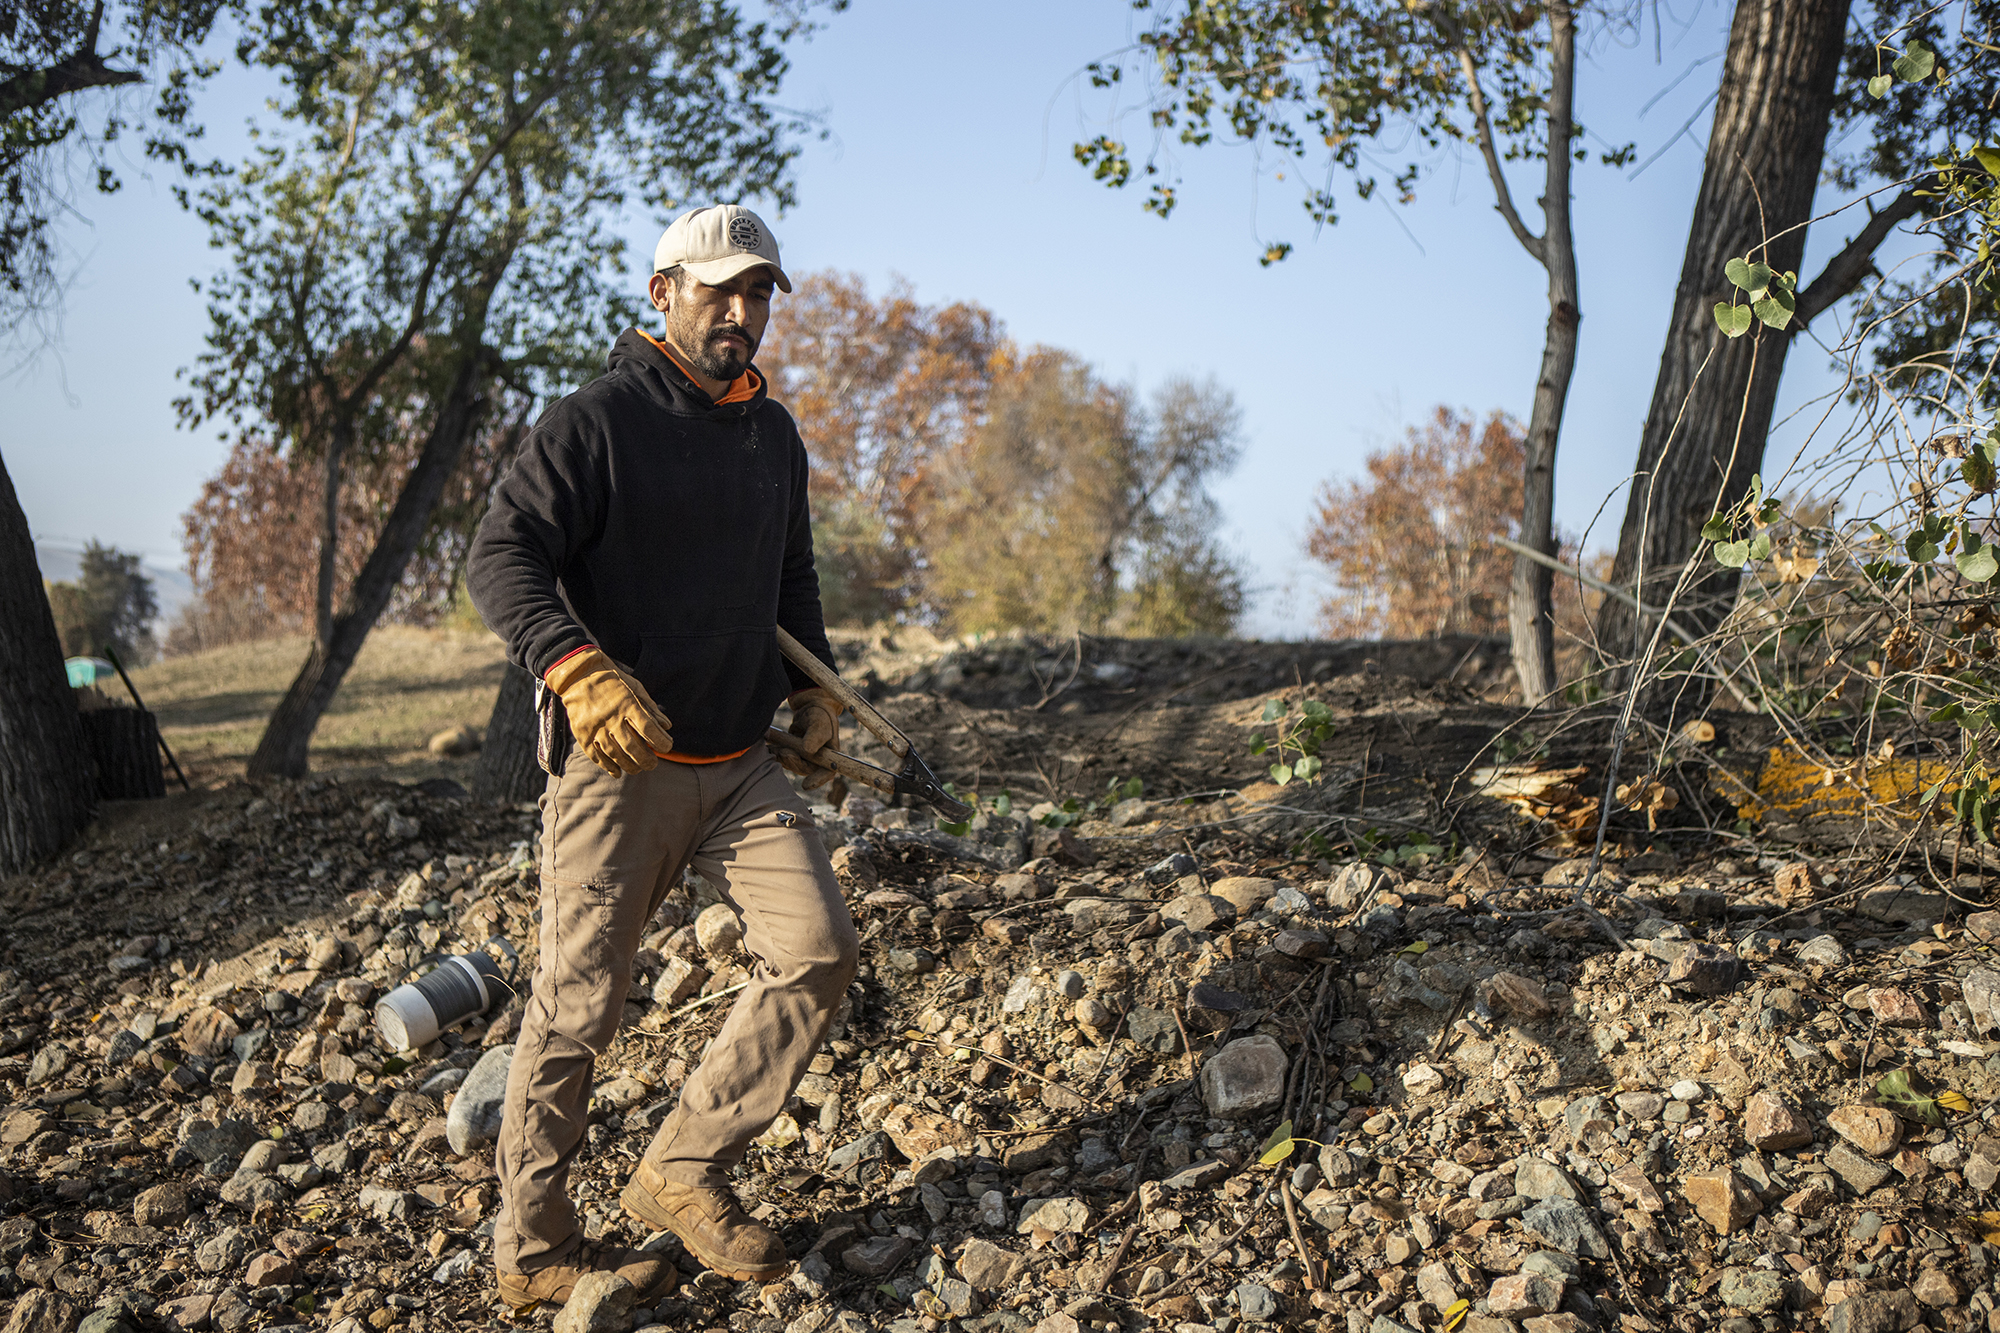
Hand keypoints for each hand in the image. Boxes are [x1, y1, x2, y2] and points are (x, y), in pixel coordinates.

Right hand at [546, 647, 673, 774]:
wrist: (578, 676)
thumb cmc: (612, 680)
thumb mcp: (635, 687)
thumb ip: (651, 708)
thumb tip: (667, 726)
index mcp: (627, 704)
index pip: (648, 729)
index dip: (660, 742)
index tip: (667, 747)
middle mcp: (611, 717)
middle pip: (632, 746)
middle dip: (646, 760)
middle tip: (653, 764)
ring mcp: (595, 727)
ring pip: (615, 754)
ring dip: (629, 765)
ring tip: (637, 768)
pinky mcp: (582, 734)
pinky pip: (595, 755)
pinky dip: (607, 766)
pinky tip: (617, 771)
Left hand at [779, 686, 841, 789]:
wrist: (811, 708)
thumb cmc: (820, 715)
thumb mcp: (820, 723)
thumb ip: (816, 735)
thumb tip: (808, 750)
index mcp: (830, 756)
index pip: (827, 773)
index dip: (817, 781)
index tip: (805, 785)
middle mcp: (818, 761)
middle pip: (804, 769)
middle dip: (792, 762)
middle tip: (784, 752)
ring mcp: (805, 759)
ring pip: (792, 764)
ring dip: (782, 757)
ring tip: (774, 747)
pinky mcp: (793, 754)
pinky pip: (784, 758)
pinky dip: (776, 752)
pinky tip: (770, 746)